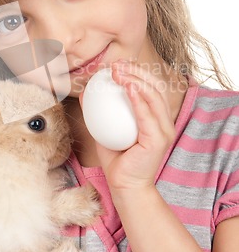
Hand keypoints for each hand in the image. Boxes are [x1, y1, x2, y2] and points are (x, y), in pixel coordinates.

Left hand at [94, 61, 175, 193]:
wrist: (124, 186)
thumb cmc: (117, 159)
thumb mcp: (105, 130)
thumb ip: (99, 111)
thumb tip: (86, 91)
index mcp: (156, 118)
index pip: (152, 87)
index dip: (138, 72)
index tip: (118, 65)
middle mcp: (164, 122)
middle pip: (156, 87)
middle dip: (137, 71)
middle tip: (116, 65)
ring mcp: (164, 131)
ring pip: (154, 96)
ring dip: (137, 79)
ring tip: (119, 72)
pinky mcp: (158, 140)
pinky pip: (147, 115)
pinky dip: (138, 99)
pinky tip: (127, 87)